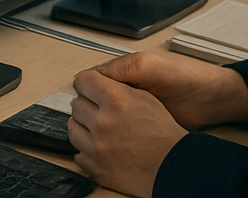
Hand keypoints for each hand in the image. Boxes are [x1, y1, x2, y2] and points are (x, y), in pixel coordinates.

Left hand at [67, 68, 185, 197]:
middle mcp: (104, 123)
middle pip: (77, 104)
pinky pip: (78, 153)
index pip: (83, 80)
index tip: (88, 87)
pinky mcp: (96, 168)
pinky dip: (87, 150)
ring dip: (83, 127)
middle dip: (87, 105)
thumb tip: (96, 80)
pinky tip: (102, 147)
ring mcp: (98, 147)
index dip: (87, 83)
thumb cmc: (164, 134)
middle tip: (99, 111)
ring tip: (99, 129)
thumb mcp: (145, 98)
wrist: (174, 166)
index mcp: (116, 100)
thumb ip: (117, 86)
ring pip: (73, 127)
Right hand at [90, 50, 247, 129]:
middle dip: (93, 109)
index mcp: (124, 70)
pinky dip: (120, 132)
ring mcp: (136, 106)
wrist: (214, 98)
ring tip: (107, 129)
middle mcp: (127, 88)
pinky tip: (121, 136)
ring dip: (107, 122)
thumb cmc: (186, 76)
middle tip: (97, 119)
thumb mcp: (147, 66)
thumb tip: (86, 77)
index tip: (84, 105)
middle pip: (96, 100)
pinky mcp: (146, 122)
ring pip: (108, 116)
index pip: (90, 80)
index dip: (85, 91)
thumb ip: (117, 68)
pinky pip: (125, 128)